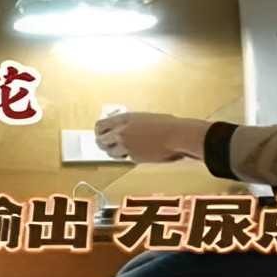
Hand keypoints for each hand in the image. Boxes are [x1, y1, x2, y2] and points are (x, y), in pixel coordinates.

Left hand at [94, 113, 208, 163]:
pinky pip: (125, 158)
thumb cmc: (166, 124)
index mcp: (124, 119)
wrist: (176, 135)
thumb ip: (130, 124)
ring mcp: (126, 145)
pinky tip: (138, 153)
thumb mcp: (144, 118)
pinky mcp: (133, 157)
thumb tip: (124, 129)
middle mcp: (121, 132)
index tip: (101, 134)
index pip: (100, 125)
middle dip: (102, 144)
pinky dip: (129, 157)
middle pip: (100, 141)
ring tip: (121, 151)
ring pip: (110, 152)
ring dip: (114, 153)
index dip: (99, 132)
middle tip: (107, 145)